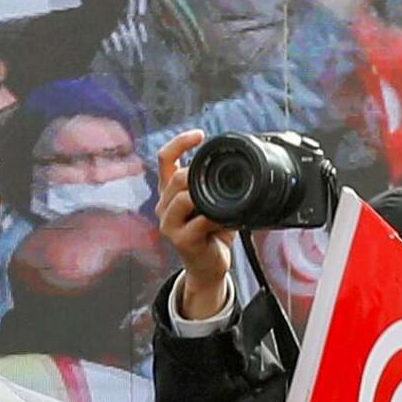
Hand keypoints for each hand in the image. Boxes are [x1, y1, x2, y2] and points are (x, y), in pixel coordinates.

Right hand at [156, 131, 234, 319]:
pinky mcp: (181, 239)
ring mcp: (169, 223)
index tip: (200, 135)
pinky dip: (215, 217)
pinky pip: (199, 220)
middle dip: (199, 174)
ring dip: (206, 196)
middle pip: (177, 176)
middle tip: (221, 181)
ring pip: (184, 196)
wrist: (208, 266)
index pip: (165, 159)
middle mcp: (164, 205)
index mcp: (170, 192)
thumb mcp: (212, 203)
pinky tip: (224, 219)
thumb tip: (236, 163)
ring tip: (222, 202)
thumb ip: (213, 184)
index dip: (180, 142)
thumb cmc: (211, 233)